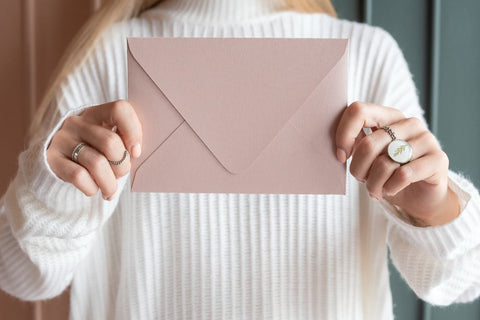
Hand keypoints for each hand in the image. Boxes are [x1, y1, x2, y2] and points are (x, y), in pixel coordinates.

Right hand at [46, 100, 141, 199]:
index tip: (136, 152)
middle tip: (121, 174)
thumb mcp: (109, 139)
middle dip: (122, 166)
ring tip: (110, 189)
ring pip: (96, 163)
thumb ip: (124, 142)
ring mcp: (62, 140)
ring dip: (109, 183)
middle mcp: (77, 123)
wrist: (60, 161)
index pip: (119, 110)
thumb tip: (136, 154)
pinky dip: (92, 188)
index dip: (133, 132)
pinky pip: (79, 176)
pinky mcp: (51, 159)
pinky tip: (95, 189)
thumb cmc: (96, 151)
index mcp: (97, 114)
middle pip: (110, 143)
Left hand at [335, 101, 459, 225]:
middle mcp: (409, 123)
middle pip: (368, 144)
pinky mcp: (438, 159)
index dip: (343, 135)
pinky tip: (390, 190)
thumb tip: (339, 149)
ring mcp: (426, 139)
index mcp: (388, 116)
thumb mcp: (368, 158)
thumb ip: (356, 145)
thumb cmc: (389, 174)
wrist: (420, 197)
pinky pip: (403, 175)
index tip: (341, 156)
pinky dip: (390, 188)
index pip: (358, 111)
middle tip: (361, 180)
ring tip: (375, 190)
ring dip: (373, 184)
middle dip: (358, 169)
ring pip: (384, 163)